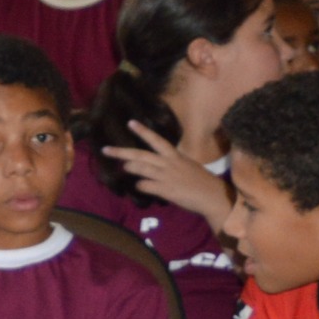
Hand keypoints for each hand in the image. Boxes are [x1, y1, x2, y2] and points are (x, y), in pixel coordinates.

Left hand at [105, 122, 233, 222]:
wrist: (213, 196)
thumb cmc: (201, 181)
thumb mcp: (187, 165)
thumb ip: (171, 163)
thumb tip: (157, 165)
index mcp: (175, 156)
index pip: (157, 140)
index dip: (143, 131)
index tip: (130, 122)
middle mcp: (169, 163)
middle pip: (141, 155)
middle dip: (121, 152)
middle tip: (105, 149)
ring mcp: (166, 176)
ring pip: (141, 168)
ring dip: (129, 168)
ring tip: (124, 167)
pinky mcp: (166, 190)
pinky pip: (145, 185)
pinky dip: (140, 186)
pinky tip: (140, 187)